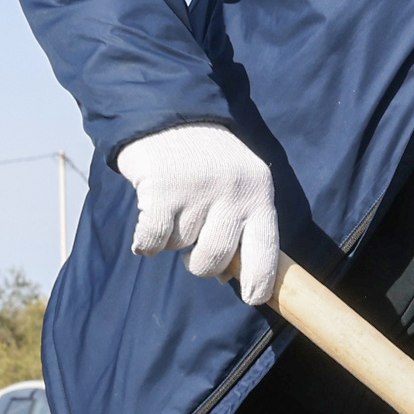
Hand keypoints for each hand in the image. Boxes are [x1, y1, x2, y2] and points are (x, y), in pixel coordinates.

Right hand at [117, 123, 279, 305]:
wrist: (173, 114)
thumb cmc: (210, 160)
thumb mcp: (240, 185)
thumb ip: (240, 226)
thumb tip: (228, 278)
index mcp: (259, 196)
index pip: (266, 248)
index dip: (261, 279)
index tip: (253, 298)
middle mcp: (233, 195)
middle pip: (216, 259)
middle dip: (200, 263)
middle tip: (192, 247)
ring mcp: (197, 192)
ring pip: (180, 248)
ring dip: (172, 240)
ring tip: (175, 209)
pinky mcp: (162, 189)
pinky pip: (152, 240)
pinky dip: (146, 242)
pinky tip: (150, 221)